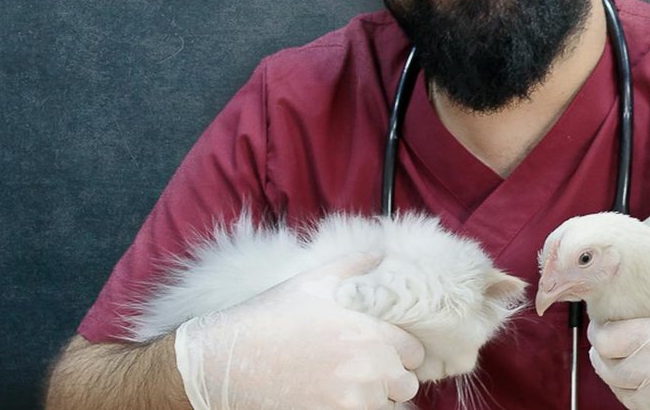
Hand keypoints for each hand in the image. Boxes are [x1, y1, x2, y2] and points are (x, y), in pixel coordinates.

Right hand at [174, 254, 424, 409]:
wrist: (232, 359)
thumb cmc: (274, 315)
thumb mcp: (316, 279)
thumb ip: (356, 265)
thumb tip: (380, 256)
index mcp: (374, 332)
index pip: (416, 353)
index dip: (401, 349)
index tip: (384, 346)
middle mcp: (371, 368)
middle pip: (406, 384)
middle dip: (392, 376)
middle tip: (368, 366)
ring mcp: (353, 399)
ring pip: (386, 406)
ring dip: (376, 396)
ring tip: (349, 379)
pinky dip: (357, 408)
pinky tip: (335, 393)